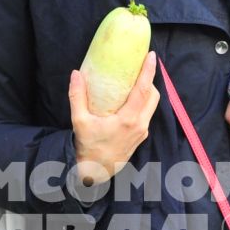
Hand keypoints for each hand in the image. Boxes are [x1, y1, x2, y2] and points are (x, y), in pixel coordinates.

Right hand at [69, 52, 158, 185]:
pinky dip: (143, 102)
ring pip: (152, 105)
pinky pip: (146, 114)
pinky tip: (131, 98)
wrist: (95, 172)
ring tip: (137, 79)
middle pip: (153, 96)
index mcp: (128, 120)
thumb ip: (77, 96)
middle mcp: (139, 125)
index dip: (148, 71)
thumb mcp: (79, 121)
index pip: (143, 90)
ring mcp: (142, 132)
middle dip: (150, 79)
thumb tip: (76, 74)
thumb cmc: (88, 148)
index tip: (151, 56)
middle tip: (142, 65)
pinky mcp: (140, 137)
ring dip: (148, 91)